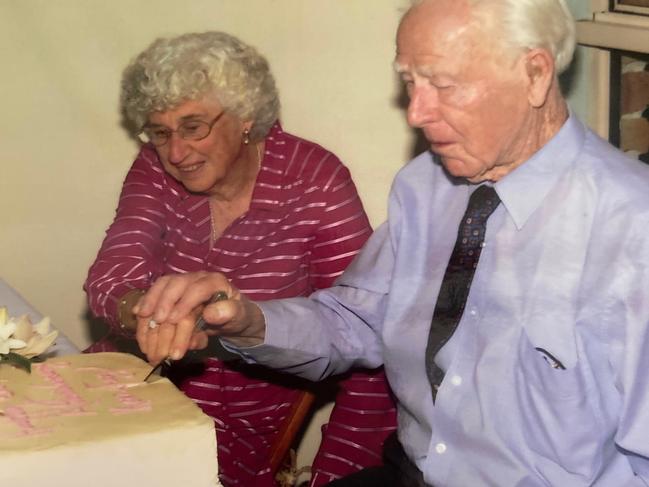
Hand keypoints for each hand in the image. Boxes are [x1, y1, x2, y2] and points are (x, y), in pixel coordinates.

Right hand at [133, 272, 265, 361]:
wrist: (233, 316)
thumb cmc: (236, 316)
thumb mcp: (240, 316)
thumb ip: (228, 314)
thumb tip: (210, 314)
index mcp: (215, 281)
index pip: (198, 288)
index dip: (184, 303)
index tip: (173, 320)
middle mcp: (197, 277)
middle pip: (176, 283)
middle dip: (164, 301)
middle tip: (156, 320)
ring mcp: (183, 282)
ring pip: (163, 285)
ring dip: (150, 301)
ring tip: (142, 316)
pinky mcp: (172, 291)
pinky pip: (156, 292)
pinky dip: (146, 302)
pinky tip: (138, 314)